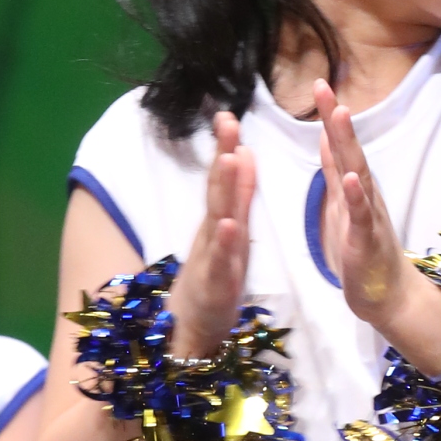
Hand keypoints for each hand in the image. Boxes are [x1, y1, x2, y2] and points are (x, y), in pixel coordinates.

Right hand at [165, 112, 255, 359]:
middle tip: (228, 121)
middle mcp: (214, 231)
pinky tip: (228, 223)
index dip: (226, 145)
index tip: (230, 114)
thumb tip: (244, 153)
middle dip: (223, 154)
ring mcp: (213, 255)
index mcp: (221, 218)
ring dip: (222, 189)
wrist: (196, 326)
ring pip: (217, 217)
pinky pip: (220, 259)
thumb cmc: (215, 275)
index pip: (223, 177)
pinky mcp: (216, 282)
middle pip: (217, 188)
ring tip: (228, 159)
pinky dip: (224, 241)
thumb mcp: (232, 229)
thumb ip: (240, 193)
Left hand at [314, 83, 440, 370]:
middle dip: (336, 118)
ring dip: (349, 145)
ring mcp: (367, 215)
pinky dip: (357, 196)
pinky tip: (352, 179)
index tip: (318, 83)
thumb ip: (335, 172)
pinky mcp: (366, 240)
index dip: (329, 115)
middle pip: (349, 150)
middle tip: (324, 86)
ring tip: (341, 116)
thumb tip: (327, 137)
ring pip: (358, 174)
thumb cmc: (363, 253)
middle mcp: (363, 194)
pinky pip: (362, 216)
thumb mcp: (342, 205)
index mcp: (352, 188)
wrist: (387, 296)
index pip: (339, 145)